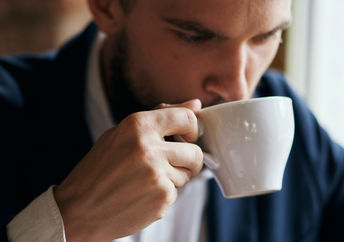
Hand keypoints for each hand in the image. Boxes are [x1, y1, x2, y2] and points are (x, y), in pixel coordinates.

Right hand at [54, 99, 202, 241]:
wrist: (79, 208)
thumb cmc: (99, 168)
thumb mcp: (122, 133)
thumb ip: (161, 117)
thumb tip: (195, 105)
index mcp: (138, 125)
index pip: (187, 118)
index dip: (192, 129)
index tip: (187, 137)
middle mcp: (149, 148)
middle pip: (196, 153)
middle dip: (189, 160)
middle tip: (171, 164)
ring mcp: (156, 175)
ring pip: (188, 175)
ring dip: (175, 178)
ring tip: (147, 180)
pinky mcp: (161, 199)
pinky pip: (176, 193)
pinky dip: (164, 194)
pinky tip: (143, 194)